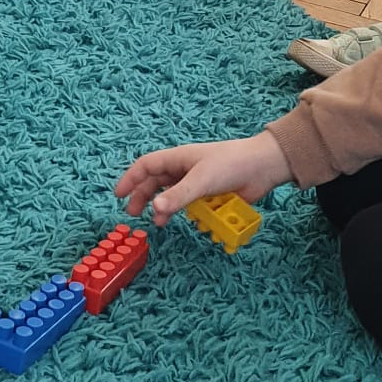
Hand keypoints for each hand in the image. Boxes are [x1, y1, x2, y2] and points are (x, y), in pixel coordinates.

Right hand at [115, 130, 289, 224]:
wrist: (262, 168)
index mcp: (178, 159)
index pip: (146, 165)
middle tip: (134, 214)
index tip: (118, 195)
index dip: (131, 178)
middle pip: (156, 182)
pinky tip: (185, 221)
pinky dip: (185, 213)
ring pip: (172, 196)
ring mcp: (197, 183)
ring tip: (159, 223)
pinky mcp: (209, 196)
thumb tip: (154, 209)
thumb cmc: (230, 164)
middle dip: (143, 197)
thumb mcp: (201, 180)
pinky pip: (191, 205)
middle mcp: (184, 170)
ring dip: (164, 208)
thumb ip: (178, 196)